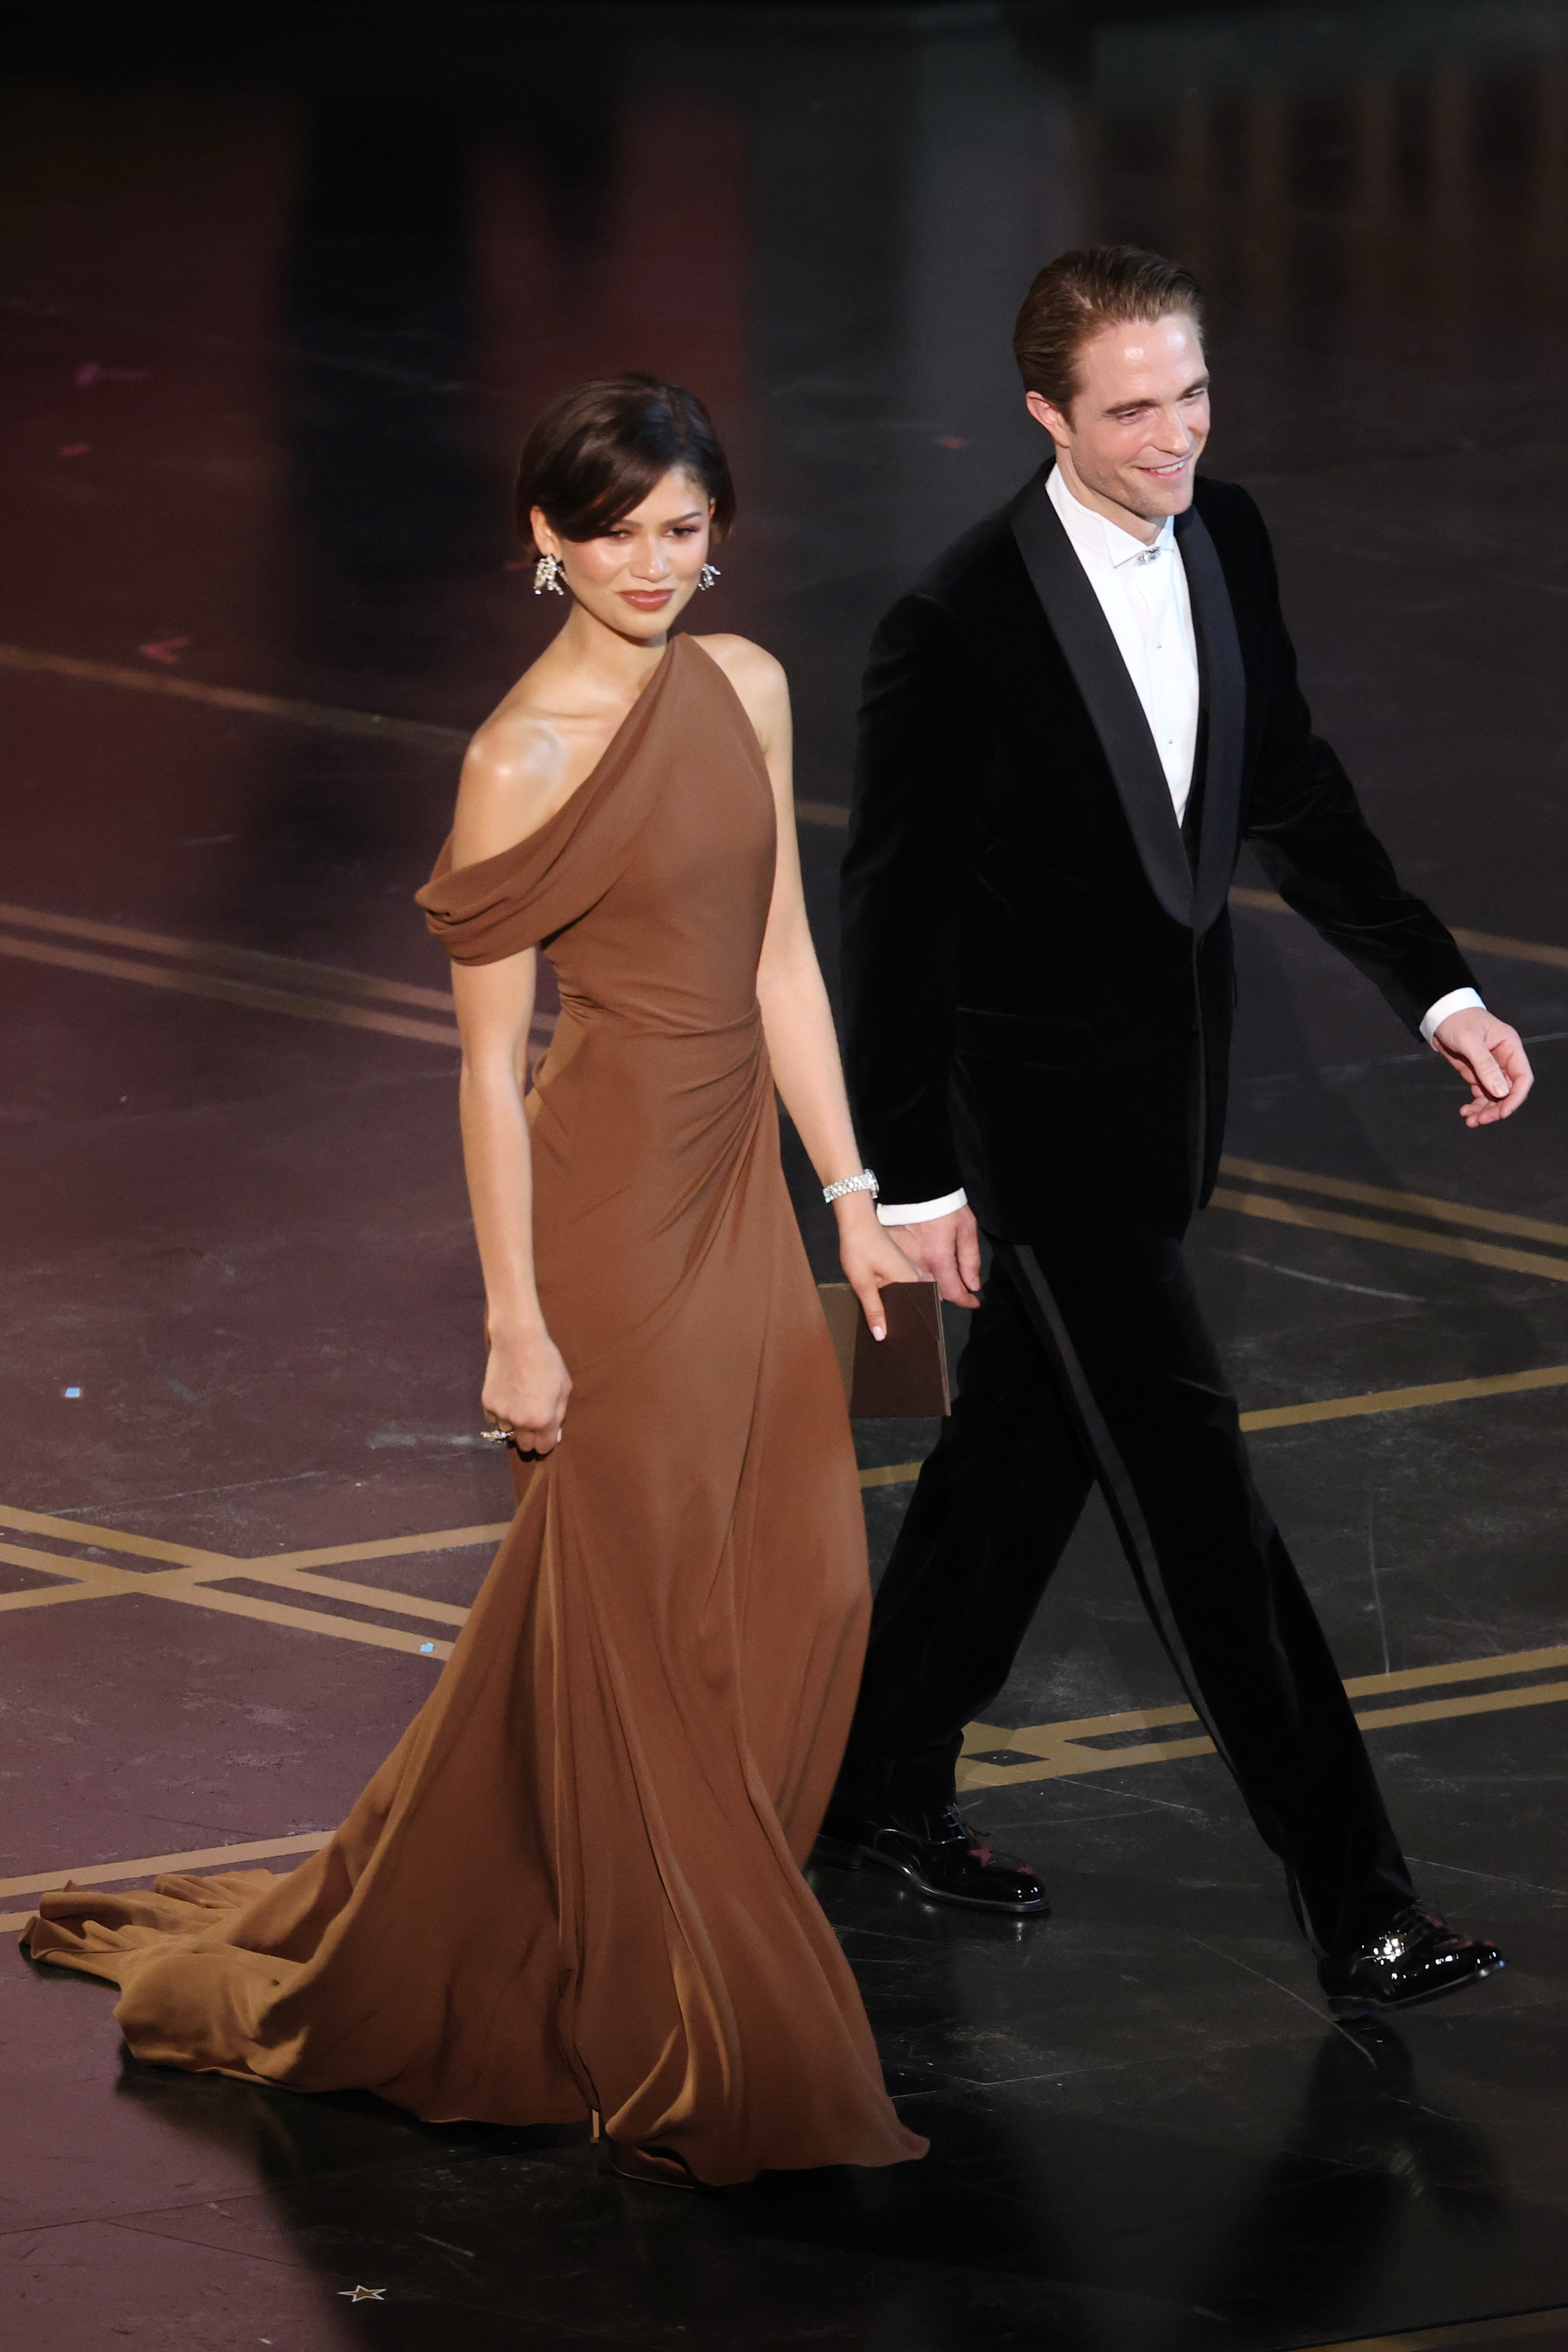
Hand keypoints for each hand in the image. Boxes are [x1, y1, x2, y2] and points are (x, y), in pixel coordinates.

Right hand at [482, 1326, 571, 1451]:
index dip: (546, 1442)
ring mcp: (501, 1414)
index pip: (543, 1448)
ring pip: (508, 1433)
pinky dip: (501, 1414)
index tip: (546, 1435)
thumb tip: (556, 1436)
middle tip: (533, 1419)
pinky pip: (495, 1420)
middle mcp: (520, 1422)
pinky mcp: (487, 1404)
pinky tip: (508, 1397)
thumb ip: (559, 1415)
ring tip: (520, 1404)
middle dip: (531, 1437)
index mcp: (542, 1420)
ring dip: (514, 1425)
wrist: (517, 1340)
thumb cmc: (547, 1361)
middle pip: (525, 1446)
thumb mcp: (564, 1388)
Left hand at [834, 1195, 919, 1339]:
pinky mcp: (902, 1267)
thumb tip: (881, 1335)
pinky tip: (881, 1308)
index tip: (897, 1343)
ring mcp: (911, 1271)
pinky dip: (892, 1298)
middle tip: (886, 1338)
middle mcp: (916, 1276)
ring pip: (906, 1297)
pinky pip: (902, 1288)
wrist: (857, 1224)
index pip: (915, 1311)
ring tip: (883, 1326)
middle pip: (911, 1305)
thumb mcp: (863, 1283)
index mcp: (910, 1281)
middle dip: (899, 1320)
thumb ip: (873, 1310)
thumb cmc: (859, 1249)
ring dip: (894, 1308)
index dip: (905, 1327)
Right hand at [879, 1205, 981, 1307]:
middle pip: (932, 1292)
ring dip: (928, 1286)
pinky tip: (917, 1269)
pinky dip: (909, 1275)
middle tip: (956, 1285)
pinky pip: (898, 1273)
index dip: (965, 1300)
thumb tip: (972, 1286)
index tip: (973, 1302)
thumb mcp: (966, 1228)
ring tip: (938, 1278)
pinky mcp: (887, 1251)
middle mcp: (915, 1263)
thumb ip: (970, 1260)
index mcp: (937, 1257)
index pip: (952, 1292)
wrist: (916, 1185)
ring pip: (915, 1285)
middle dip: (946, 1292)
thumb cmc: (944, 1205)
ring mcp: (898, 1258)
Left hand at [1432, 1008, 1533, 1127]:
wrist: (1440, 1015)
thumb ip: (1485, 1066)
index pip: (1522, 1077)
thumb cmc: (1457, 1020)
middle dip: (1496, 1107)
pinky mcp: (1477, 1073)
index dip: (1515, 1097)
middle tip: (1481, 1119)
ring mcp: (1490, 1068)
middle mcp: (1504, 1059)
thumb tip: (1500, 1092)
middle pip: (1508, 1091)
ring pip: (1494, 1096)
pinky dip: (1476, 1105)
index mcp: (1510, 1047)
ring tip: (1470, 1120)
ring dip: (1485, 1110)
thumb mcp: (1470, 1041)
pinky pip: (1481, 1093)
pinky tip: (1466, 1111)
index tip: (1503, 1112)